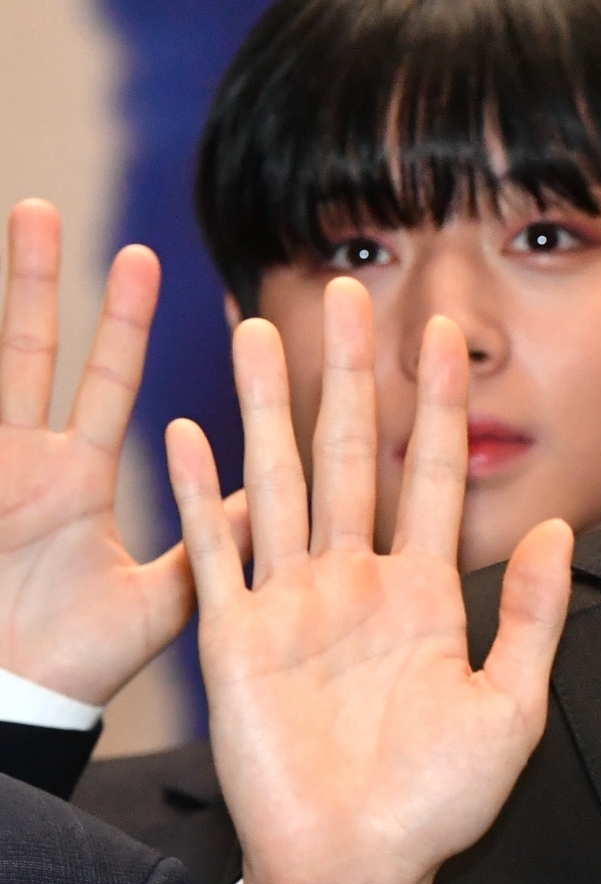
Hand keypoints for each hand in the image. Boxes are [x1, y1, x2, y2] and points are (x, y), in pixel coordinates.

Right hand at [0, 198, 245, 705]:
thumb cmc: (66, 672)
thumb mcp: (164, 603)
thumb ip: (223, 544)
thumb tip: (289, 490)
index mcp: (74, 483)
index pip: (108, 383)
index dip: (125, 326)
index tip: (148, 262)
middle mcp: (28, 466)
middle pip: (53, 356)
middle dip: (65, 286)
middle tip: (70, 212)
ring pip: (7, 366)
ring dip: (18, 294)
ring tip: (28, 212)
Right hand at [167, 277, 573, 883]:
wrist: (358, 870)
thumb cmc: (436, 801)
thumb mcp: (512, 705)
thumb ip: (534, 614)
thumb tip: (562, 528)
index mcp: (424, 591)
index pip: (433, 472)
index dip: (438, 402)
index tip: (444, 333)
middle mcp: (356, 580)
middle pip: (352, 452)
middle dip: (351, 373)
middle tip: (350, 294)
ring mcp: (293, 603)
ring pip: (280, 480)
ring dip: (266, 406)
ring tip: (257, 329)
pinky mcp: (236, 640)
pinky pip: (218, 553)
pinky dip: (201, 495)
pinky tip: (188, 435)